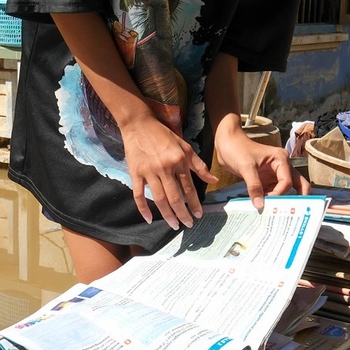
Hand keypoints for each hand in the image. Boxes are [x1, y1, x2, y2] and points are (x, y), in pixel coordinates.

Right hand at [119, 113, 213, 228]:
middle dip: (182, 214)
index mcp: (179, 161)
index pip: (189, 188)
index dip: (194, 204)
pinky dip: (143, 209)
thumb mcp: (185, 147)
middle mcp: (165, 168)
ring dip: (167, 215)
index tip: (199, 215)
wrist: (139, 124)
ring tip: (173, 225)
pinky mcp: (135, 173)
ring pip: (159, 199)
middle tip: (187, 224)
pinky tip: (149, 219)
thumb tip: (214, 180)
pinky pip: (139, 195)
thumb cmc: (163, 135)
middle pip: (175, 197)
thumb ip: (199, 165)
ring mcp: (149, 172)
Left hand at [213, 117, 298, 209]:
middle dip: (297, 198)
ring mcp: (275, 174)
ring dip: (282, 201)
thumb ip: (254, 186)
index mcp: (281, 159)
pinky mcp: (267, 180)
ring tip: (276, 213)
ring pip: (286, 190)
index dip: (279, 193)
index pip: (287, 181)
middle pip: (298, 184)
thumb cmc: (237, 148)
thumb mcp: (245, 167)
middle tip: (292, 212)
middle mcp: (282, 167)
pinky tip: (267, 208)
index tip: (268, 203)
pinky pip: (273, 192)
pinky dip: (272, 200)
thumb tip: (260, 204)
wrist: (227, 142)